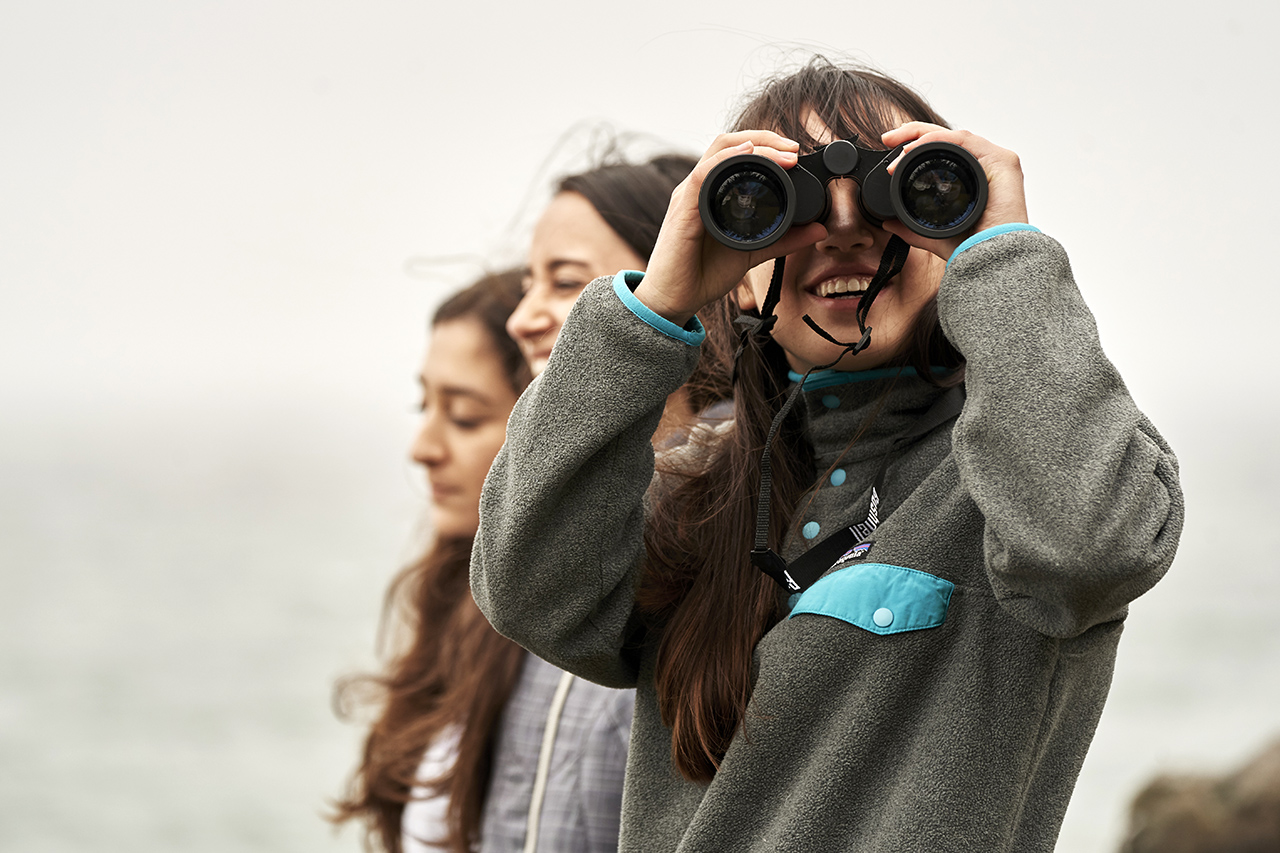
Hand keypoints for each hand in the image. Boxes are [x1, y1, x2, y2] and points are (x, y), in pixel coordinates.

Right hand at [634, 131, 827, 326]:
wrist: (675, 300)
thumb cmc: (703, 274)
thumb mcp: (752, 252)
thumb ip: (783, 240)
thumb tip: (818, 230)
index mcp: (712, 192)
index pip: (736, 152)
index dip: (766, 144)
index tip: (795, 153)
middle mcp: (699, 188)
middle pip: (728, 143)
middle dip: (764, 138)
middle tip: (794, 150)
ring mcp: (689, 196)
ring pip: (718, 153)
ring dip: (753, 146)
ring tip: (782, 154)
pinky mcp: (682, 211)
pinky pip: (702, 175)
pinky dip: (725, 161)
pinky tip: (745, 156)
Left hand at [879, 123, 1029, 260]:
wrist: (991, 261)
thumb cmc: (972, 249)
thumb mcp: (932, 234)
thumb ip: (911, 228)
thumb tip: (888, 223)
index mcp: (971, 179)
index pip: (942, 152)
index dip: (915, 146)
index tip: (890, 152)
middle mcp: (984, 167)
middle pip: (946, 140)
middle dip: (913, 134)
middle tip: (888, 139)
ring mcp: (995, 162)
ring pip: (954, 137)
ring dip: (922, 137)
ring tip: (900, 150)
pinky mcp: (1003, 161)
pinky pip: (966, 140)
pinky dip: (940, 140)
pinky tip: (919, 147)